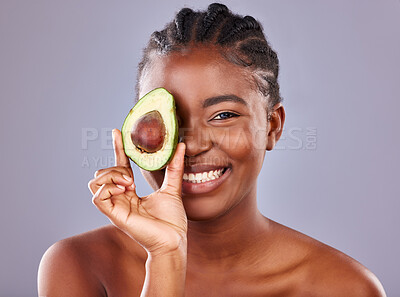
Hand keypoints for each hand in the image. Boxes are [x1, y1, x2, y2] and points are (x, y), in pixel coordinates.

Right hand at [88, 129, 186, 254]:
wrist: (174, 239)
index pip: (119, 166)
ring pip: (95, 182)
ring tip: (129, 182)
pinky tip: (125, 189)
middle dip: (115, 167)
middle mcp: (120, 198)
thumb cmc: (172, 220)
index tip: (117, 132)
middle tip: (132, 177)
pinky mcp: (114, 215)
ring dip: (112, 176)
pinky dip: (108, 187)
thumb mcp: (172, 188)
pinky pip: (97, 196)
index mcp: (131, 192)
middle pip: (102, 173)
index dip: (117, 148)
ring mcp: (115, 207)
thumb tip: (181, 146)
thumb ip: (174, 167)